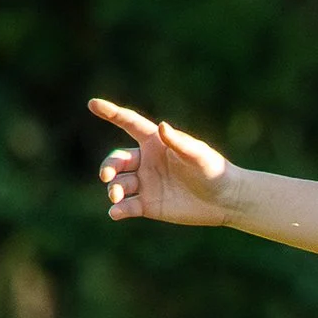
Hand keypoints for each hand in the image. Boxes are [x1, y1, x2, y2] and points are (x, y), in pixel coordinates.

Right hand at [89, 97, 230, 224]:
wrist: (225, 200)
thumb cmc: (213, 171)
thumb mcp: (197, 155)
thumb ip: (178, 142)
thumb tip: (162, 127)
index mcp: (155, 142)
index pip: (128, 123)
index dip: (111, 113)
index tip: (92, 104)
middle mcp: (146, 161)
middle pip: (117, 160)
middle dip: (108, 166)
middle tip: (106, 176)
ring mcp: (145, 184)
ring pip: (119, 184)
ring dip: (113, 189)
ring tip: (116, 196)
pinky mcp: (148, 206)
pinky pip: (128, 206)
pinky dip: (119, 209)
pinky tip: (116, 212)